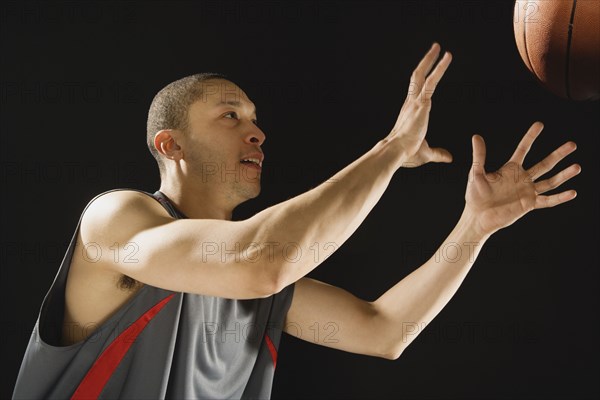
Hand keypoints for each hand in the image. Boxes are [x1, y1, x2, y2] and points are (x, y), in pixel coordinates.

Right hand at [385, 42, 452, 167]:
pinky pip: (431, 81)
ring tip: (439, 48)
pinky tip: (446, 57)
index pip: (416, 91)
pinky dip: (439, 68)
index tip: (428, 72)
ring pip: (422, 75)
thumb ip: (438, 153)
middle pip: (417, 77)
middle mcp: (410, 103)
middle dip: (425, 63)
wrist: (396, 152)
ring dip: (431, 60)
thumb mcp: (426, 152)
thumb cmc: (406, 154)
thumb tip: (449, 157)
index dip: (422, 80)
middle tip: (434, 50)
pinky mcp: (422, 103)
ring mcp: (415, 102)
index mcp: (410, 112)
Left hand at [464, 121, 580, 236]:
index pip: (523, 149)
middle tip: (572, 144)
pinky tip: (572, 192)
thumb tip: (476, 136)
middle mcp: (522, 179)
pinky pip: (548, 201)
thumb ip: (479, 156)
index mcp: (510, 169)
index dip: (531, 137)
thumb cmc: (475, 195)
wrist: (477, 216)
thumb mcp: (477, 173)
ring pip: (550, 181)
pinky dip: (560, 197)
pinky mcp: (529, 204)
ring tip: (577, 166)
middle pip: (544, 164)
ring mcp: (527, 191)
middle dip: (558, 154)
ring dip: (564, 175)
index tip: (539, 124)